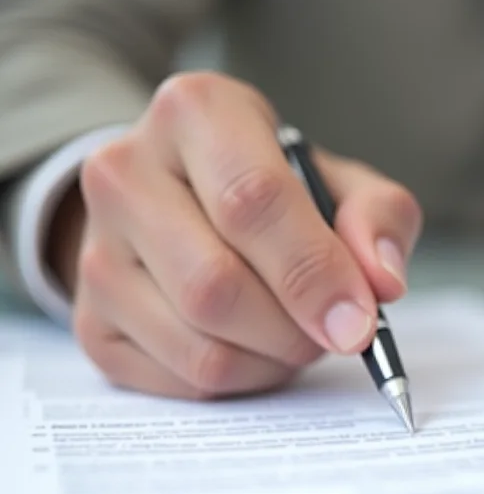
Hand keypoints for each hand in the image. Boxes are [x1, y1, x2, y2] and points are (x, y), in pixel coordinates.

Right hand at [53, 72, 421, 398]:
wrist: (185, 203)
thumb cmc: (272, 190)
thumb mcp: (338, 182)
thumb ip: (377, 217)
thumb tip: (382, 282)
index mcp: (195, 113)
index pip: (252, 201)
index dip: (313, 271)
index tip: (358, 322)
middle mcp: (125, 173)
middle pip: (216, 285)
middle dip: (294, 329)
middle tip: (335, 332)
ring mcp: (96, 252)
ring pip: (199, 344)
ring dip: (273, 359)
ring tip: (296, 332)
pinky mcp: (92, 321)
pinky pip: (182, 379)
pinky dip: (242, 380)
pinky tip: (256, 347)